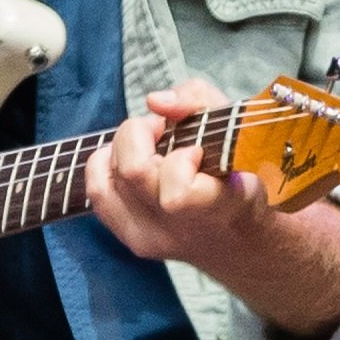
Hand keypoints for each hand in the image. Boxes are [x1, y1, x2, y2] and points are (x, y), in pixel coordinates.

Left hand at [86, 76, 339, 339]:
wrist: (242, 239)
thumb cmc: (241, 172)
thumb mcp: (236, 125)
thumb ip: (199, 99)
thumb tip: (155, 101)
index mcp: (218, 207)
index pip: (177, 194)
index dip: (180, 158)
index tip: (196, 148)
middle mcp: (180, 231)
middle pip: (132, 173)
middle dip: (140, 133)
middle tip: (161, 129)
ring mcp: (150, 240)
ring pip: (108, 181)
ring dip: (122, 149)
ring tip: (148, 146)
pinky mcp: (131, 240)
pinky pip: (98, 195)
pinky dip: (105, 167)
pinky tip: (128, 159)